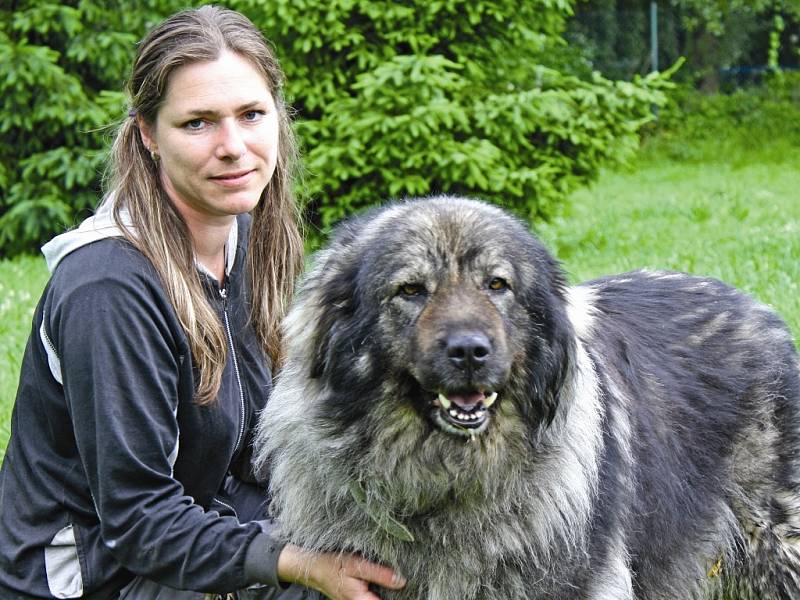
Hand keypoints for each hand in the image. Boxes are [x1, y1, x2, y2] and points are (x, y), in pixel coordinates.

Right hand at [277, 544, 405, 599]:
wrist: (313, 567)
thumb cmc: (333, 564)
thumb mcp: (357, 564)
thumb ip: (379, 574)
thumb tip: (401, 581)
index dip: (398, 597)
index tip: (409, 588)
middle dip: (394, 593)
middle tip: (402, 581)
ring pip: (378, 599)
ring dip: (387, 593)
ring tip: (395, 580)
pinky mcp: (357, 599)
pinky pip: (372, 598)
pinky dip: (380, 591)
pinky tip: (385, 581)